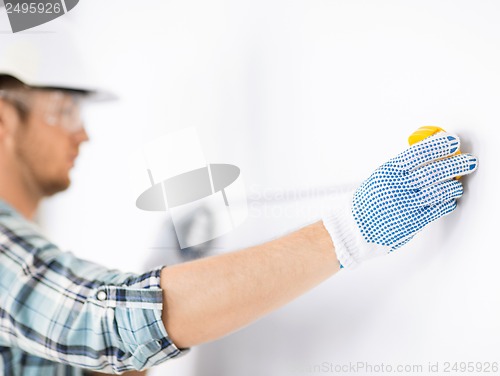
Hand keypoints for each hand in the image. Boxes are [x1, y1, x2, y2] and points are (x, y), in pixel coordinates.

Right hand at [323, 132, 477, 267]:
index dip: (439, 145)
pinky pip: (437, 209)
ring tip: (457, 183)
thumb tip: (430, 154)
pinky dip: (447, 202)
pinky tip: (449, 199)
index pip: (419, 153)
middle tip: (467, 160)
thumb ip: (402, 167)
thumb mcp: (380, 177)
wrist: (356, 228)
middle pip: (434, 171)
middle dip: (456, 164)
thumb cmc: (369, 201)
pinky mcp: (413, 222)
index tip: (452, 141)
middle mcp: (397, 187)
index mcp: (388, 172)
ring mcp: (406, 205)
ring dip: (454, 185)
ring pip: (439, 191)